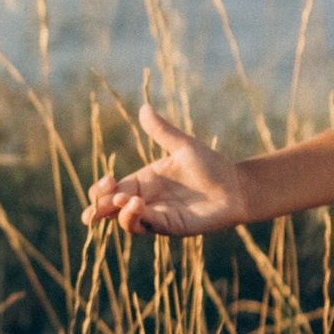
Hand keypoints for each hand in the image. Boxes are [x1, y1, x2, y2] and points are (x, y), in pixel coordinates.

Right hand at [82, 104, 250, 237]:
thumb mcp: (184, 146)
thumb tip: (144, 107)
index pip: (114, 189)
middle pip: (112, 209)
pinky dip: (135, 218)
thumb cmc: (213, 166)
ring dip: (118, 214)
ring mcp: (157, 215)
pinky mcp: (169, 226)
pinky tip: (137, 205)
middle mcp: (147, 199)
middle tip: (95, 207)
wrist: (237, 187)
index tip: (106, 181)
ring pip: (125, 222)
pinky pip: (145, 227)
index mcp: (145, 180)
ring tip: (122, 201)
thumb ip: (162, 131)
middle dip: (98, 209)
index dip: (103, 189)